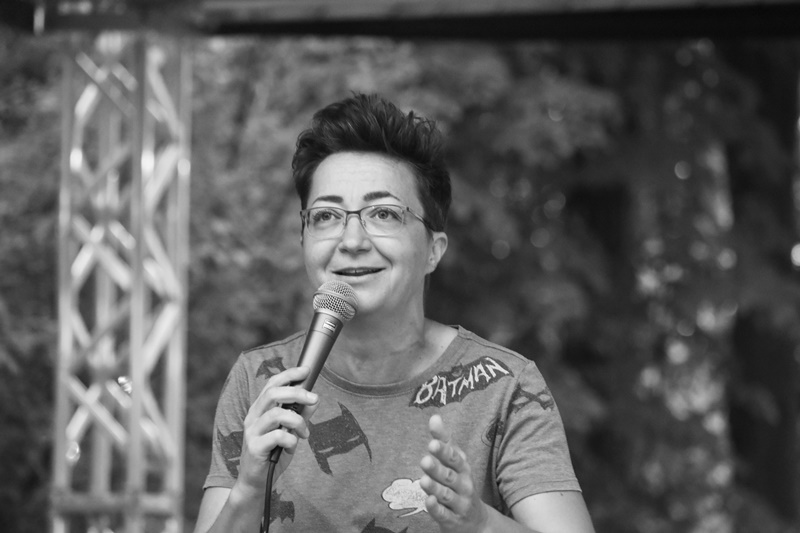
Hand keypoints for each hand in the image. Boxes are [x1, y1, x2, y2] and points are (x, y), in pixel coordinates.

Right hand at [236, 366, 319, 494]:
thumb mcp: (290, 432)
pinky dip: (291, 439)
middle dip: (297, 392)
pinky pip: (278, 436)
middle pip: (273, 393)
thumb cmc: (273, 454)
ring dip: (297, 421)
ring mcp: (252, 432)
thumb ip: (301, 416)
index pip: (272, 384)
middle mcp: (253, 417)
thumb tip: (314, 400)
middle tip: (315, 398)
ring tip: (305, 432)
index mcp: (260, 409)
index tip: (306, 370)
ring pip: (277, 414)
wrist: (256, 482)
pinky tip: (292, 447)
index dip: (289, 374)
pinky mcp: (255, 447)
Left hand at [420, 414, 488, 532]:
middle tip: (425, 460)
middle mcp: (463, 486)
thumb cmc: (460, 485)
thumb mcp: (455, 463)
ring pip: (446, 495)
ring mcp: (458, 504)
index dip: (444, 451)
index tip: (432, 443)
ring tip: (423, 480)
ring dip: (435, 488)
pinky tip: (429, 501)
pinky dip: (436, 508)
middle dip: (438, 469)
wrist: (476, 522)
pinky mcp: (452, 520)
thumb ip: (444, 441)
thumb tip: (434, 417)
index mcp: (463, 469)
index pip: (455, 458)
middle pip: (450, 476)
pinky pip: (444, 514)